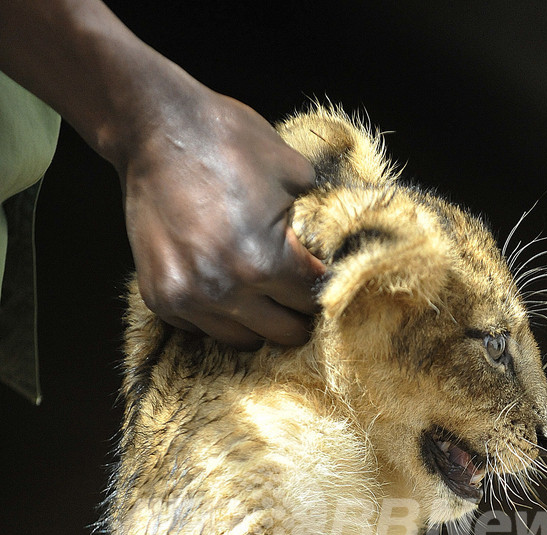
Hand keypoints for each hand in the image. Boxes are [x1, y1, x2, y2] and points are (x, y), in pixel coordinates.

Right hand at [120, 82, 325, 347]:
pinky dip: (217, 314)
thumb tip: (339, 246)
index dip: (324, 286)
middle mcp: (226, 289)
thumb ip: (320, 219)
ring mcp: (188, 299)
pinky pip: (202, 328)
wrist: (153, 128)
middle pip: (285, 333)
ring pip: (243, 340)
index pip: (313, 300)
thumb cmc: (225, 140)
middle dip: (297, 312)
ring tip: (260, 293)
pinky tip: (221, 285)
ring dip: (258, 320)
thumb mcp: (294, 171)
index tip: (321, 278)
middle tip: (296, 292)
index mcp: (265, 261)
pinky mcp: (160, 298)